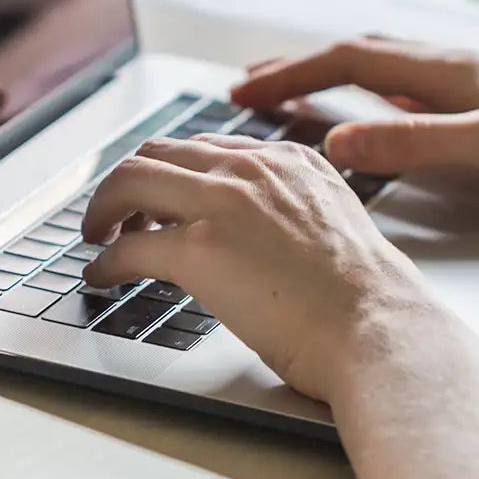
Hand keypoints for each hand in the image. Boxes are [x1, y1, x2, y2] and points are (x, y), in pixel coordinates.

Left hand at [81, 134, 464, 404]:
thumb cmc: (368, 300)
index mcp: (288, 160)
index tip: (156, 196)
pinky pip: (127, 246)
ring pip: (130, 181)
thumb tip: (260, 237)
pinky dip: (105, 261)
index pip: (206, 148)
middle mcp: (251, 169)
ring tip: (98, 236)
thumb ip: (292, 212)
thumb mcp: (334, 224)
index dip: (171, 171)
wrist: (380, 329)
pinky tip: (101, 277)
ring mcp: (222, 204)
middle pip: (159, 152)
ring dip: (103, 209)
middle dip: (128, 182)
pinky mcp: (198, 249)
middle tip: (114, 214)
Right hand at [231, 37, 478, 212]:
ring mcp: (476, 83)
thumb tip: (341, 140)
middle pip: (359, 53)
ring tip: (297, 91)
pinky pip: (415, 90)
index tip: (242, 91)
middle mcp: (458, 66)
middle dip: (299, 67)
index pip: (349, 59)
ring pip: (386, 68)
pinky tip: (382, 113)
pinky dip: (376, 94)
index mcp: (451, 69)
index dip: (290, 73)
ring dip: (334, 76)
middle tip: (249, 85)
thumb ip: (417, 142)